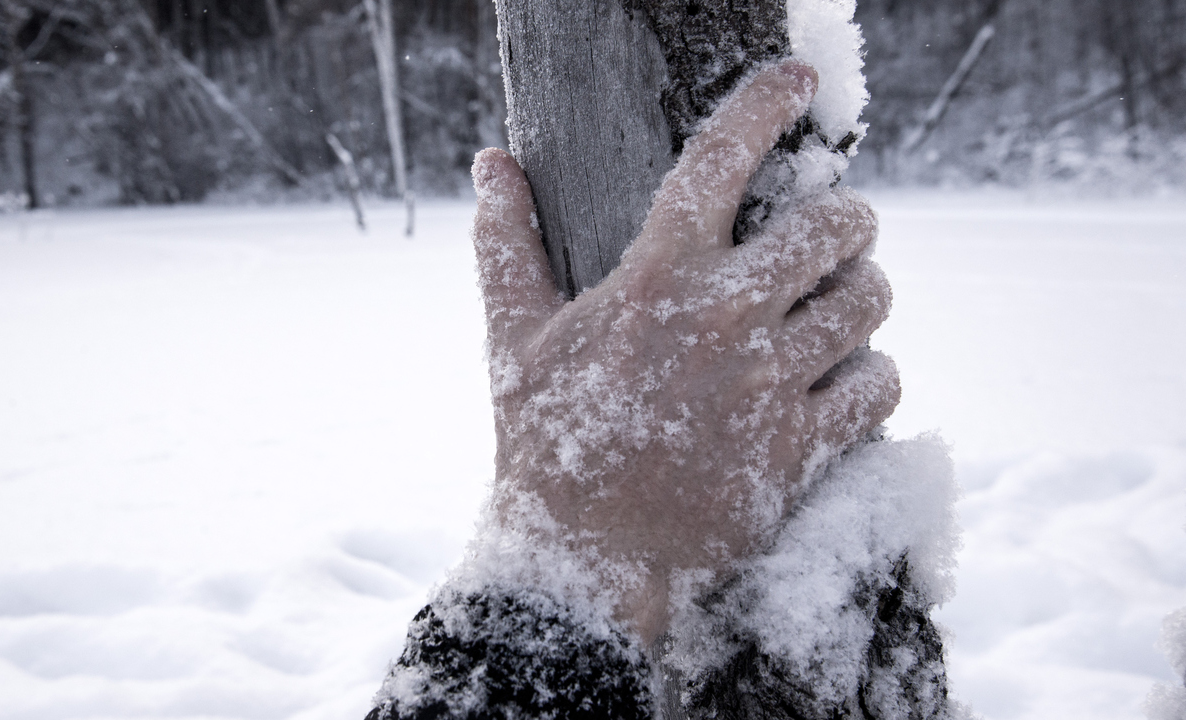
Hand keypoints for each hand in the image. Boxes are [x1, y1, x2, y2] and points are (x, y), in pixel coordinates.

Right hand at [469, 62, 899, 645]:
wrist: (579, 556)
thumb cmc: (543, 440)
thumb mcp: (512, 338)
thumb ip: (505, 243)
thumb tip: (491, 162)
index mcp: (653, 280)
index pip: (718, 161)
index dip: (764, 104)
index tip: (792, 81)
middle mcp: (720, 322)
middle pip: (835, 228)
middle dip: (846, 221)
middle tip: (834, 235)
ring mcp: (765, 388)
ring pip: (869, 303)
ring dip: (863, 294)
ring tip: (840, 303)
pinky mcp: (796, 450)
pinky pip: (878, 386)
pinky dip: (871, 374)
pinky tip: (842, 378)